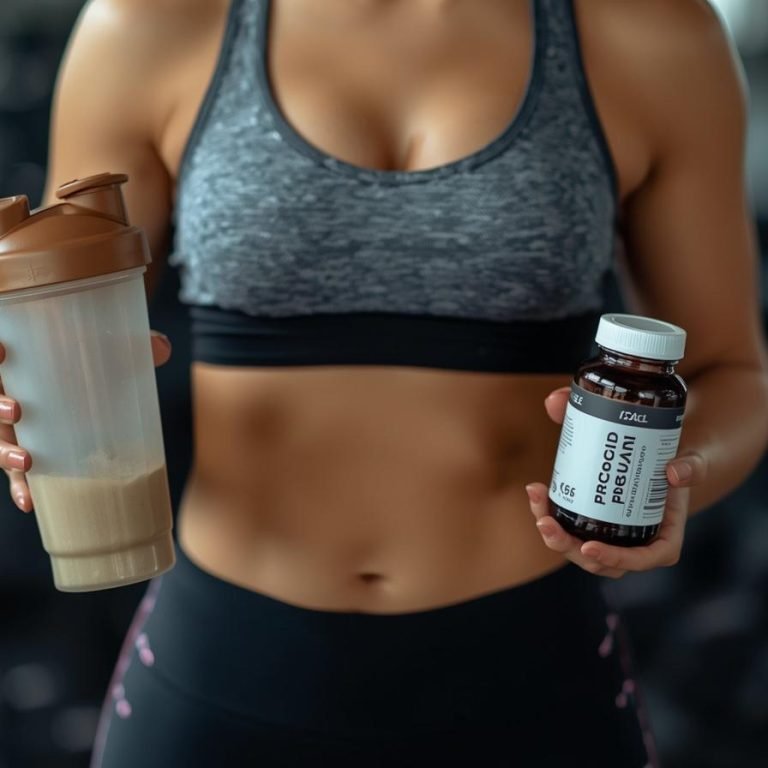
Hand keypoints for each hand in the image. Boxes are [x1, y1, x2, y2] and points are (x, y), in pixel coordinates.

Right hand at [0, 330, 172, 513]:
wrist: (86, 375)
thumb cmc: (89, 359)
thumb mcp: (110, 350)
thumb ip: (133, 346)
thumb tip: (162, 347)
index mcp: (22, 360)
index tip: (3, 353)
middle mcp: (9, 392)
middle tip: (17, 412)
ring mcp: (12, 426)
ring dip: (3, 453)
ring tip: (27, 461)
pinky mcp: (25, 449)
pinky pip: (15, 473)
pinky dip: (20, 488)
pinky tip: (30, 503)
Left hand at [526, 387, 706, 577]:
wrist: (670, 450)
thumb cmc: (686, 463)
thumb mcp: (695, 460)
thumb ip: (692, 463)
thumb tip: (673, 472)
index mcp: (664, 538)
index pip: (641, 559)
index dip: (614, 558)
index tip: (589, 546)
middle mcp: (635, 542)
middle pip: (598, 559)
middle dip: (566, 545)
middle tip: (545, 522)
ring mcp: (611, 534)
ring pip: (576, 546)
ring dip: (551, 530)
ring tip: (535, 498)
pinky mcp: (593, 519)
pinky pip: (569, 526)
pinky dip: (549, 511)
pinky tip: (535, 491)